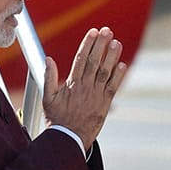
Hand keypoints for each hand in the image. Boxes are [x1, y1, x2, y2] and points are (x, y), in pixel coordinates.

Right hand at [43, 27, 127, 148]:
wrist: (69, 139)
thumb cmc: (57, 119)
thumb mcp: (48, 98)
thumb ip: (48, 78)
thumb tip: (48, 59)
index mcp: (72, 84)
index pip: (81, 59)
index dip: (88, 44)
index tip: (93, 32)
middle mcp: (85, 87)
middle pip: (94, 62)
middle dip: (101, 45)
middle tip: (107, 30)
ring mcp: (96, 95)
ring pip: (105, 72)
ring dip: (111, 57)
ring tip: (117, 42)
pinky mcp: (105, 104)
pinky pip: (113, 87)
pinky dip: (118, 76)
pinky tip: (123, 64)